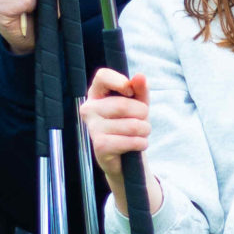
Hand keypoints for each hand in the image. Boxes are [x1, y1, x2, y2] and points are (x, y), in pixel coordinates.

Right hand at [80, 69, 162, 209]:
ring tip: (141, 133)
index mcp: (96, 94)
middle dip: (142, 114)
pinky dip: (141, 143)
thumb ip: (140, 89)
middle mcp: (89, 109)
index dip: (121, 82)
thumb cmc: (130, 123)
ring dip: (144, 130)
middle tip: (143, 121)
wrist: (126, 156)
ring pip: (130, 125)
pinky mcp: (100, 146)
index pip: (102, 76)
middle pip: (123, 104)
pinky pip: (129, 141)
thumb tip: (140, 76)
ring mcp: (92, 128)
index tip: (130, 92)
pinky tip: (138, 144)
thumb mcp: (138, 103)